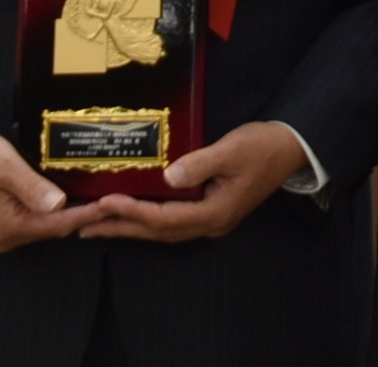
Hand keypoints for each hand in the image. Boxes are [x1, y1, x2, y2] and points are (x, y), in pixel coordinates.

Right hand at [0, 129, 107, 252]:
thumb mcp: (5, 166)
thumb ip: (32, 187)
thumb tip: (58, 204)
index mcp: (7, 226)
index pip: (57, 224)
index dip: (87, 214)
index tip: (113, 204)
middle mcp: (4, 238)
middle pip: (53, 228)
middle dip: (81, 214)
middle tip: (112, 198)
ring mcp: (0, 234)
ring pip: (44, 226)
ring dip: (68, 213)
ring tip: (96, 197)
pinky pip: (32, 222)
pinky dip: (51, 211)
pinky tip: (68, 197)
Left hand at [78, 120, 308, 243]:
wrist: (293, 148)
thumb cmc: (263, 146)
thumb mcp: (231, 150)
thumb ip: (199, 164)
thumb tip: (167, 177)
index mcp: (214, 213)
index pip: (163, 218)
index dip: (132, 212)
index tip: (104, 203)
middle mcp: (210, 224)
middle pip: (158, 231)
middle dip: (121, 228)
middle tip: (84, 227)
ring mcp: (212, 220)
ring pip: (163, 230)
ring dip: (131, 227)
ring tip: (98, 226)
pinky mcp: (213, 211)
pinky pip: (172, 222)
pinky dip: (148, 220)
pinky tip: (134, 216)